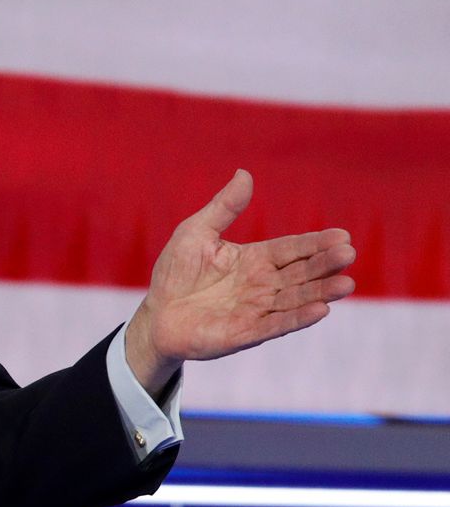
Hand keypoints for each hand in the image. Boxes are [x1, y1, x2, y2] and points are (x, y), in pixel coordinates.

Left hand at [125, 170, 355, 395]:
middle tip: (348, 253)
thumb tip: (244, 173)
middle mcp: (262, 284)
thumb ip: (224, 207)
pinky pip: (276, 324)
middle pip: (301, 273)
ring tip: (346, 284)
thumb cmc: (177, 272)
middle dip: (325, 265)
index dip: (315, 243)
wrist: (157, 314)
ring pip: (296, 299)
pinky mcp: (246, 332)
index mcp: (255, 259)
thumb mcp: (196, 231)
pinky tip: (320, 310)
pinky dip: (298, 318)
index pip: (291, 249)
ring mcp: (257, 310)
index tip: (342, 235)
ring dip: (321, 292)